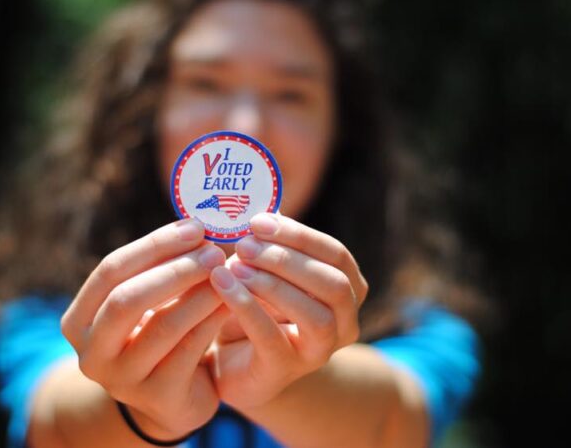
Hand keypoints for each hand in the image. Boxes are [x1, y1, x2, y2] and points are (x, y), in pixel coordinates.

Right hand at [60, 219, 228, 437]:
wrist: (173, 398)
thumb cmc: (158, 333)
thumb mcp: (146, 302)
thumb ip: (157, 267)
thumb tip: (195, 225)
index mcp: (78, 322)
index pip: (111, 270)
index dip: (154, 245)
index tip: (194, 227)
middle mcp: (91, 354)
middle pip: (127, 298)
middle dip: (175, 269)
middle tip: (213, 251)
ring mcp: (121, 381)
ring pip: (163, 325)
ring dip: (200, 292)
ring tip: (227, 272)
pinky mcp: (157, 397)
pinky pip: (189, 349)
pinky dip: (212, 318)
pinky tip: (232, 300)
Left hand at [208, 213, 367, 409]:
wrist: (231, 359)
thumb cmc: (255, 304)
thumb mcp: (265, 268)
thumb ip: (269, 241)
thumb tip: (259, 201)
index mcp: (347, 290)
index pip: (336, 255)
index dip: (300, 235)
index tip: (258, 221)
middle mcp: (344, 323)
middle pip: (333, 283)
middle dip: (287, 259)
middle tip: (244, 244)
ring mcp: (319, 352)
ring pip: (315, 315)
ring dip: (272, 284)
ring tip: (234, 266)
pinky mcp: (285, 370)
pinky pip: (272, 337)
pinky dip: (247, 307)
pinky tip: (223, 286)